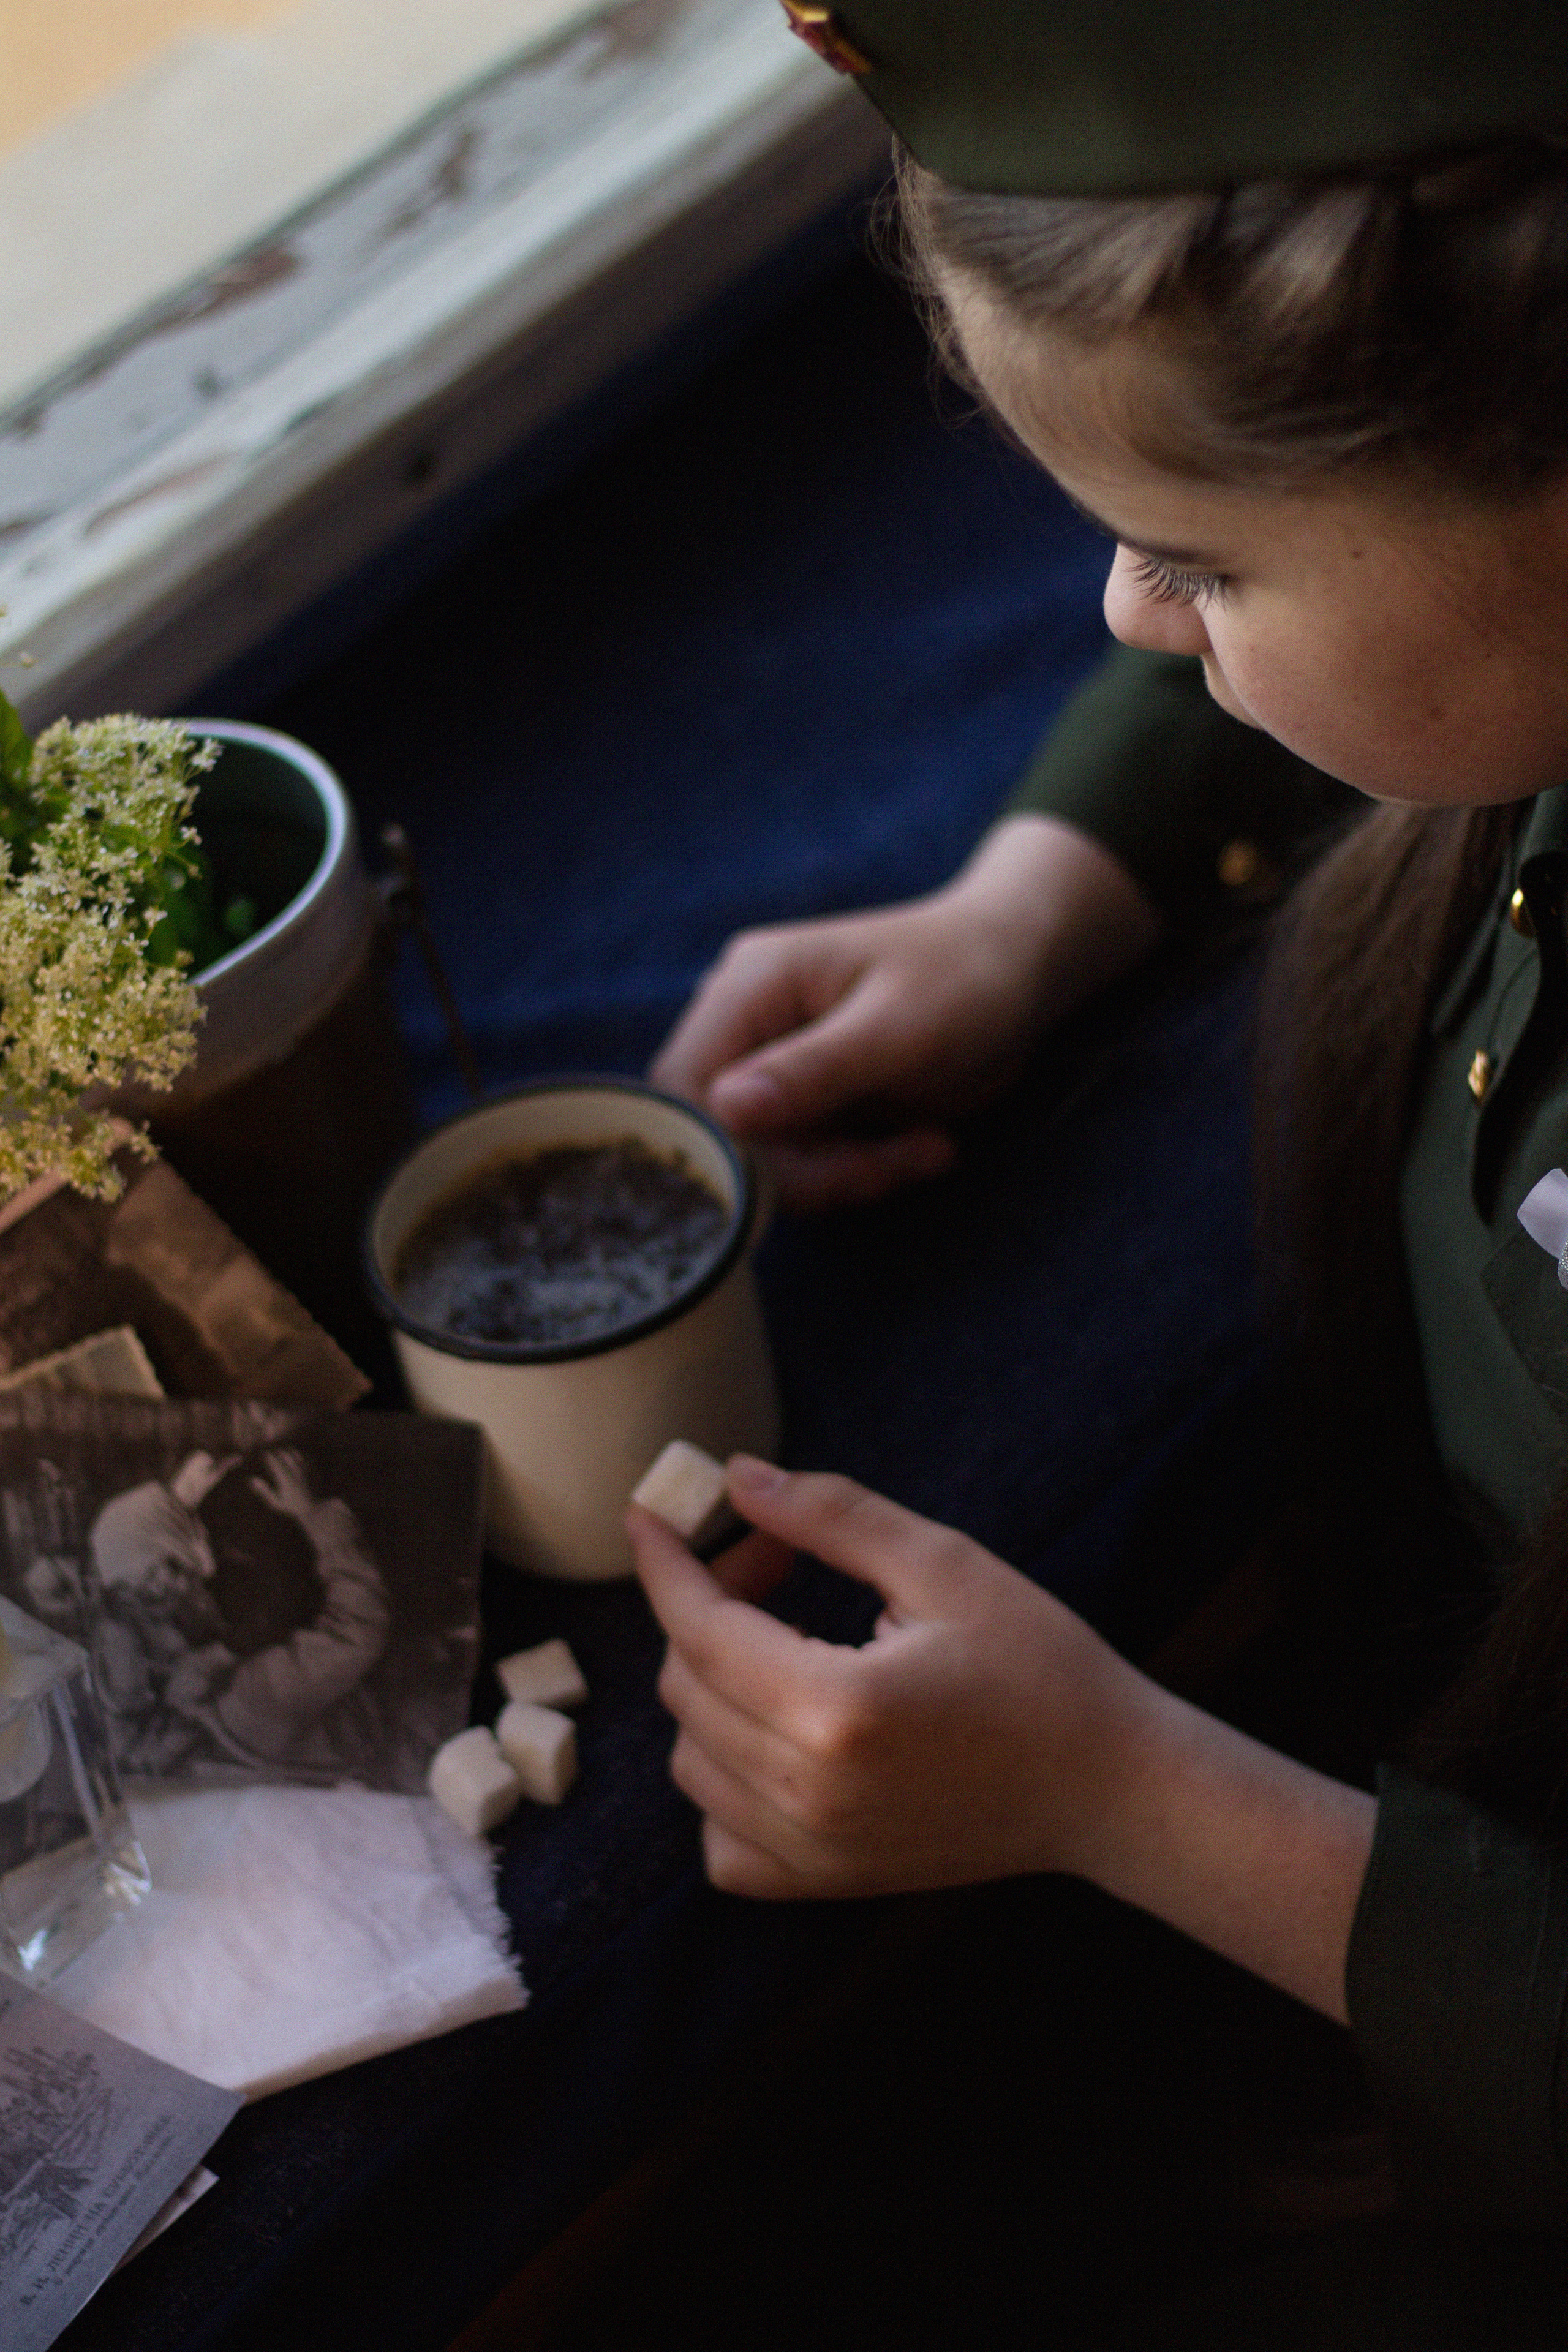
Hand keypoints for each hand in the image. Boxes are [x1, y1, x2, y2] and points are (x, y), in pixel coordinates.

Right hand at [249, 1447, 317, 1525]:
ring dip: (288, 1451)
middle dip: (278, 1451)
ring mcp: (306, 1469)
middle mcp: (296, 1472)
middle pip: (285, 1454)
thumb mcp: (276, 1501)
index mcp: (285, 1479)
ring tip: (283, 1452)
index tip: (265, 1454)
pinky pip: (306, 1457)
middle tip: (273, 1452)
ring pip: (296, 1453)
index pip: (275, 1461)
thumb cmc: (292, 1506)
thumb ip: (264, 1490)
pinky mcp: (314, 1469)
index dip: (269, 1456)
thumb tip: (252, 1480)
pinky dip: (299, 1454)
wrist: (315, 1508)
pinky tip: (296, 1456)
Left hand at [629, 1458, 1138, 1899]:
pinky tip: (778, 1733)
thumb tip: (737, 1480)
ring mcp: (813, 1850)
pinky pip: (720, 1838)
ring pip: (691, 1758)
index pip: (699, 1627)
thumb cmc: (1041, 1667)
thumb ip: (830, 1516)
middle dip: (710, 1605)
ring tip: (787, 1639)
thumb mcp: (944, 1564)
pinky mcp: (825, 1883)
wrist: (1109, 1788)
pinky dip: (724, 1782)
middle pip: (687, 1685)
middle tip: (777, 1561)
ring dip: (714, 1686)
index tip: (650, 1515)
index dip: (666, 1562)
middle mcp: (808, 1792)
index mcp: (834, 1708)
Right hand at [650, 815, 1161, 1209]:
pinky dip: (861, 1170)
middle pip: (721, 1133)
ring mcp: (775, 1063)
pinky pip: (806, 1161)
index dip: (725, 1146)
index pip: (684, 1086)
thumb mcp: (899, 1029)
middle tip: (888, 1168)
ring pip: (765, 1159)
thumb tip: (726, 1111)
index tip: (809, 1172)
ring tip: (925, 1151)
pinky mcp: (808, 1098)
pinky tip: (924, 1148)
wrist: (1020, 967)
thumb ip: (814, 1070)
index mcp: (750, 986)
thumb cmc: (967, 977)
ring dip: (844, 1176)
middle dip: (803, 1171)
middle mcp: (746, 1024)